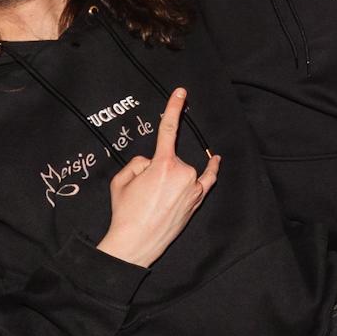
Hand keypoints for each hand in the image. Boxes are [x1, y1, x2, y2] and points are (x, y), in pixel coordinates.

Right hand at [98, 88, 219, 267]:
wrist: (136, 243)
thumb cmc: (126, 212)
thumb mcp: (121, 180)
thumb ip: (138, 163)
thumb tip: (150, 164)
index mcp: (163, 164)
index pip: (168, 129)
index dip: (174, 108)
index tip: (181, 92)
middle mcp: (183, 173)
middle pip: (169, 159)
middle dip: (155, 169)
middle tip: (143, 193)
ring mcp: (193, 187)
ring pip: (181, 171)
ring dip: (170, 179)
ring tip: (154, 201)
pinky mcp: (197, 200)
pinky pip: (208, 179)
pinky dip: (212, 168)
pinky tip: (215, 158)